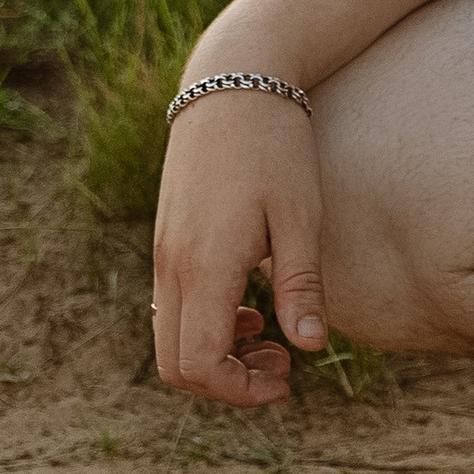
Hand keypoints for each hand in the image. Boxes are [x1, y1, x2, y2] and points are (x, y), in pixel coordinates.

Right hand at [149, 87, 328, 405]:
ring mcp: (163, 252)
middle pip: (174, 365)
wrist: (231, 82)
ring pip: (170, 338)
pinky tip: (250, 307)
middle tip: (282, 368)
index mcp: (205, 264)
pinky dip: (205, 325)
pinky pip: (172, 307)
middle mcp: (172, 265)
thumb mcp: (300, 217)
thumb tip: (311, 349)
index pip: (199, 363)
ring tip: (273, 338)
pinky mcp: (167, 239)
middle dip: (225, 383)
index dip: (239, 390)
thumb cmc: (274, 146)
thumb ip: (301, 286)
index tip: (286, 381)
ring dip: (216, 355)